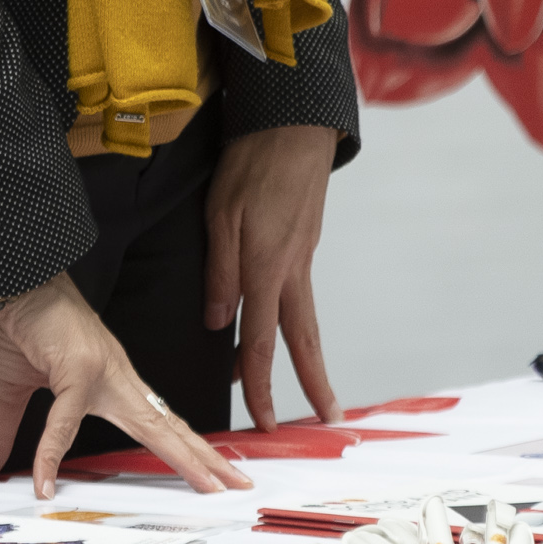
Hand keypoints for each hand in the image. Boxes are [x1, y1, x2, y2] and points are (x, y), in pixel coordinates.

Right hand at [0, 271, 252, 496]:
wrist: (9, 279)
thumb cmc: (20, 324)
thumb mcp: (11, 392)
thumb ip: (2, 435)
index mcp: (111, 384)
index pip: (156, 423)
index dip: (181, 449)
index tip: (202, 477)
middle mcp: (117, 379)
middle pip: (169, 426)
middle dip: (204, 458)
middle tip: (237, 488)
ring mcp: (101, 371)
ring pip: (148, 422)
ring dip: (181, 454)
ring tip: (207, 484)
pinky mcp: (75, 366)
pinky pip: (66, 417)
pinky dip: (51, 452)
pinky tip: (42, 482)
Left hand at [206, 123, 341, 427]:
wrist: (294, 123)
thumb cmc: (253, 162)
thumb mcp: (220, 214)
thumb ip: (219, 272)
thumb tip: (216, 323)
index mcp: (266, 267)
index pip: (260, 341)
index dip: (260, 385)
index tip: (264, 421)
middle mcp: (291, 269)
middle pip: (303, 340)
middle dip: (314, 383)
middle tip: (326, 419)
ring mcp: (302, 256)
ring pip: (304, 318)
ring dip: (305, 357)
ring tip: (303, 387)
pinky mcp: (304, 242)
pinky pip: (297, 292)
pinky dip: (291, 320)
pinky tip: (272, 324)